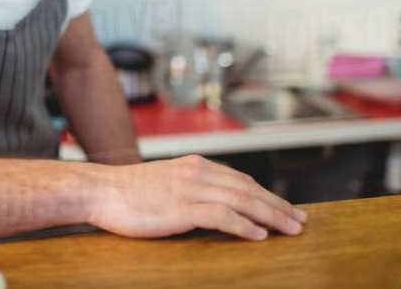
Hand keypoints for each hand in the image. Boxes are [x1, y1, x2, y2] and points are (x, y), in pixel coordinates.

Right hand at [86, 155, 306, 240]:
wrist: (99, 190)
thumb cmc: (127, 192)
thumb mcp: (165, 183)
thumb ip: (190, 189)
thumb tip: (211, 206)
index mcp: (196, 165)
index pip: (241, 180)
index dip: (268, 194)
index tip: (287, 208)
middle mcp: (198, 172)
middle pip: (249, 188)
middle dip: (278, 205)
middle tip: (301, 221)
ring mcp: (191, 189)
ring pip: (243, 200)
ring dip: (271, 215)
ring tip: (290, 229)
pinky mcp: (182, 207)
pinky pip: (222, 216)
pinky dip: (245, 225)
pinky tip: (259, 236)